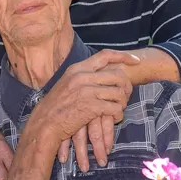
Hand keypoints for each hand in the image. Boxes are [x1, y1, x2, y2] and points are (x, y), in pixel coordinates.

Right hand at [32, 50, 136, 170]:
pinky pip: (115, 108)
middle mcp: (83, 76)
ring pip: (119, 92)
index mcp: (77, 69)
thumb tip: (100, 75)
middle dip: (127, 86)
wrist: (44, 124)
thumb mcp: (66, 84)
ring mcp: (87, 91)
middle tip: (126, 96)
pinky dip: (118, 115)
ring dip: (123, 103)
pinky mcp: (91, 107)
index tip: (136, 61)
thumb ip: (82, 77)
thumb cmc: (55, 107)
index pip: (105, 55)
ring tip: (118, 110)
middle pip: (118, 75)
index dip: (123, 57)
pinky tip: (114, 119)